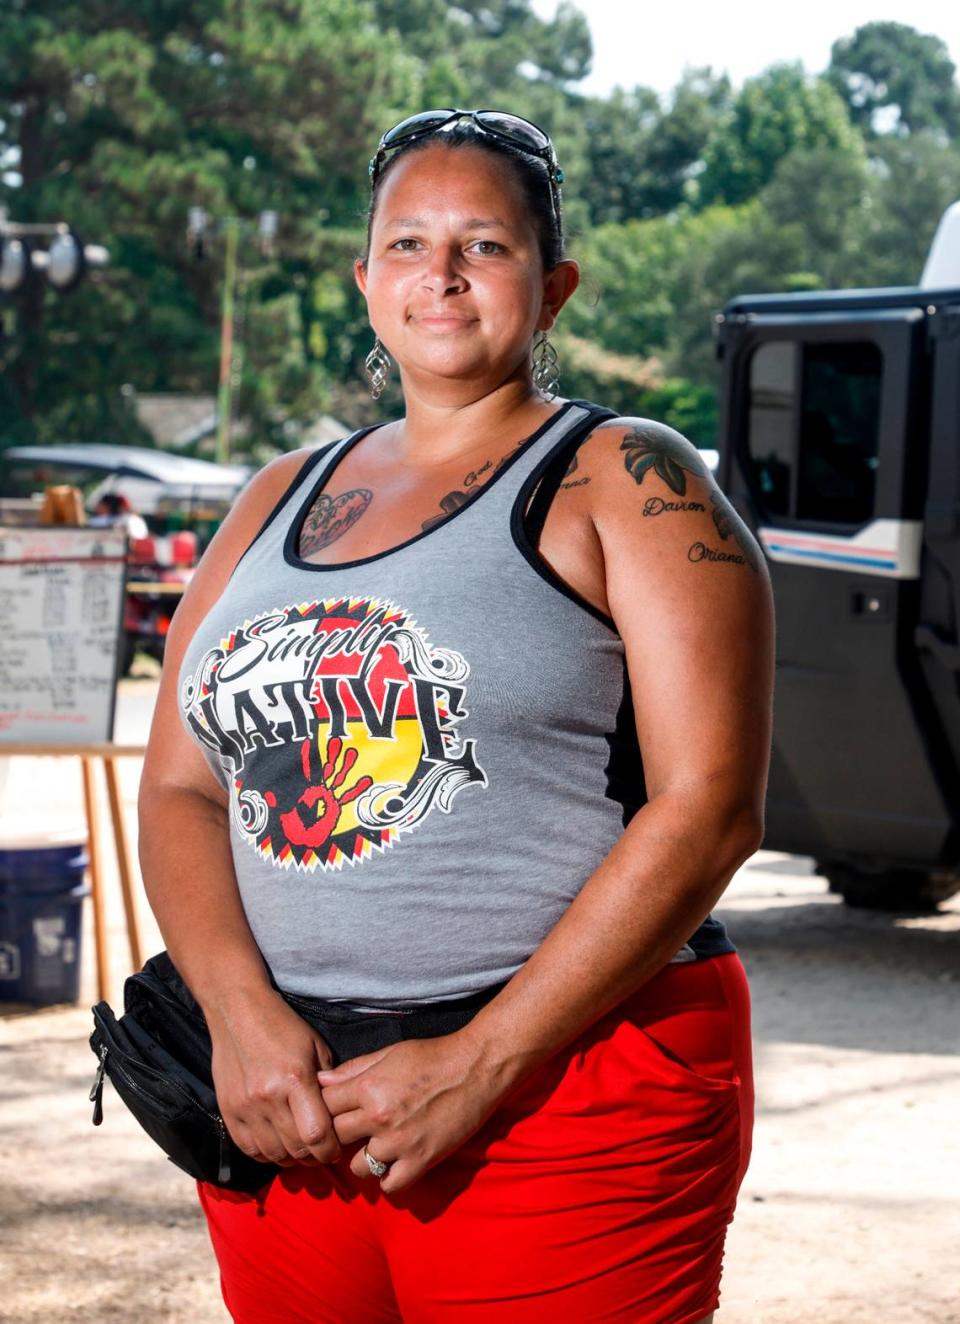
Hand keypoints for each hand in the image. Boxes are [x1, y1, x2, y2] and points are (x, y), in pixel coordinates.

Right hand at [207, 989, 341, 1167]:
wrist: (237, 1011)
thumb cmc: (283, 1026)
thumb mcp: (315, 1047)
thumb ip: (328, 1083)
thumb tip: (340, 1114)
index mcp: (295, 1079)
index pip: (317, 1134)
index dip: (330, 1150)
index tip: (336, 1150)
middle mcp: (268, 1096)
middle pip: (296, 1149)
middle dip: (313, 1157)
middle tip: (321, 1153)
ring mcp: (245, 1106)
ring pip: (273, 1154)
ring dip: (291, 1158)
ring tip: (301, 1151)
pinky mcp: (228, 1111)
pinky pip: (249, 1148)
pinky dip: (266, 1154)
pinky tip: (277, 1145)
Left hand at [270, 736, 372, 848]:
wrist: (301, 842)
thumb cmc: (289, 827)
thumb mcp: (280, 812)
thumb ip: (277, 802)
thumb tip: (268, 793)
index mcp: (303, 787)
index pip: (305, 767)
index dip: (307, 755)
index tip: (311, 741)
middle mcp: (316, 788)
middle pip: (325, 768)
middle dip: (331, 755)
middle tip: (337, 740)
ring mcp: (328, 796)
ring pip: (338, 777)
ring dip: (345, 766)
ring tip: (353, 751)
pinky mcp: (336, 806)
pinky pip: (348, 796)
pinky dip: (357, 789)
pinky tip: (367, 779)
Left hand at [316, 1033, 507, 1193]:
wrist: (476, 1068)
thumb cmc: (433, 1055)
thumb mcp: (390, 1053)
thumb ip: (354, 1069)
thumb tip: (322, 1080)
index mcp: (369, 1087)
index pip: (325, 1105)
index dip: (325, 1106)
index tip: (333, 1108)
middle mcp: (379, 1117)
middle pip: (337, 1136)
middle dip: (341, 1132)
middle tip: (352, 1128)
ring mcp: (400, 1143)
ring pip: (357, 1167)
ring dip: (362, 1157)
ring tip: (375, 1145)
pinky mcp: (422, 1161)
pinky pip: (390, 1186)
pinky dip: (388, 1178)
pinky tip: (393, 1163)